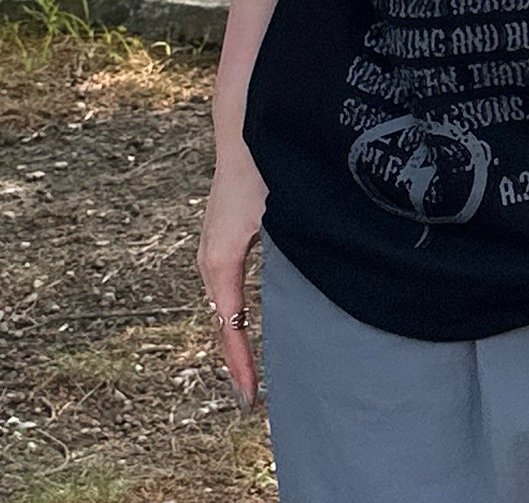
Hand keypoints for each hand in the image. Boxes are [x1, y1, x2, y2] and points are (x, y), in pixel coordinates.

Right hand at [198, 149, 267, 414]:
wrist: (245, 128)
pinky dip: (234, 315)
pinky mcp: (224, 239)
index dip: (241, 366)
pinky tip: (248, 327)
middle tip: (254, 400)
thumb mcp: (280, 218)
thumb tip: (318, 291)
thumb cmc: (264, 169)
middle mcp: (210, 260)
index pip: (228, 328)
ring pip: (220, 308)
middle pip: (221, 325)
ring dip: (235, 340)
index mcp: (220, 262)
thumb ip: (293, 254)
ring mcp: (214, 250)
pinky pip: (225, 289)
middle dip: (237, 362)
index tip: (251, 399)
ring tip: (249, 375)